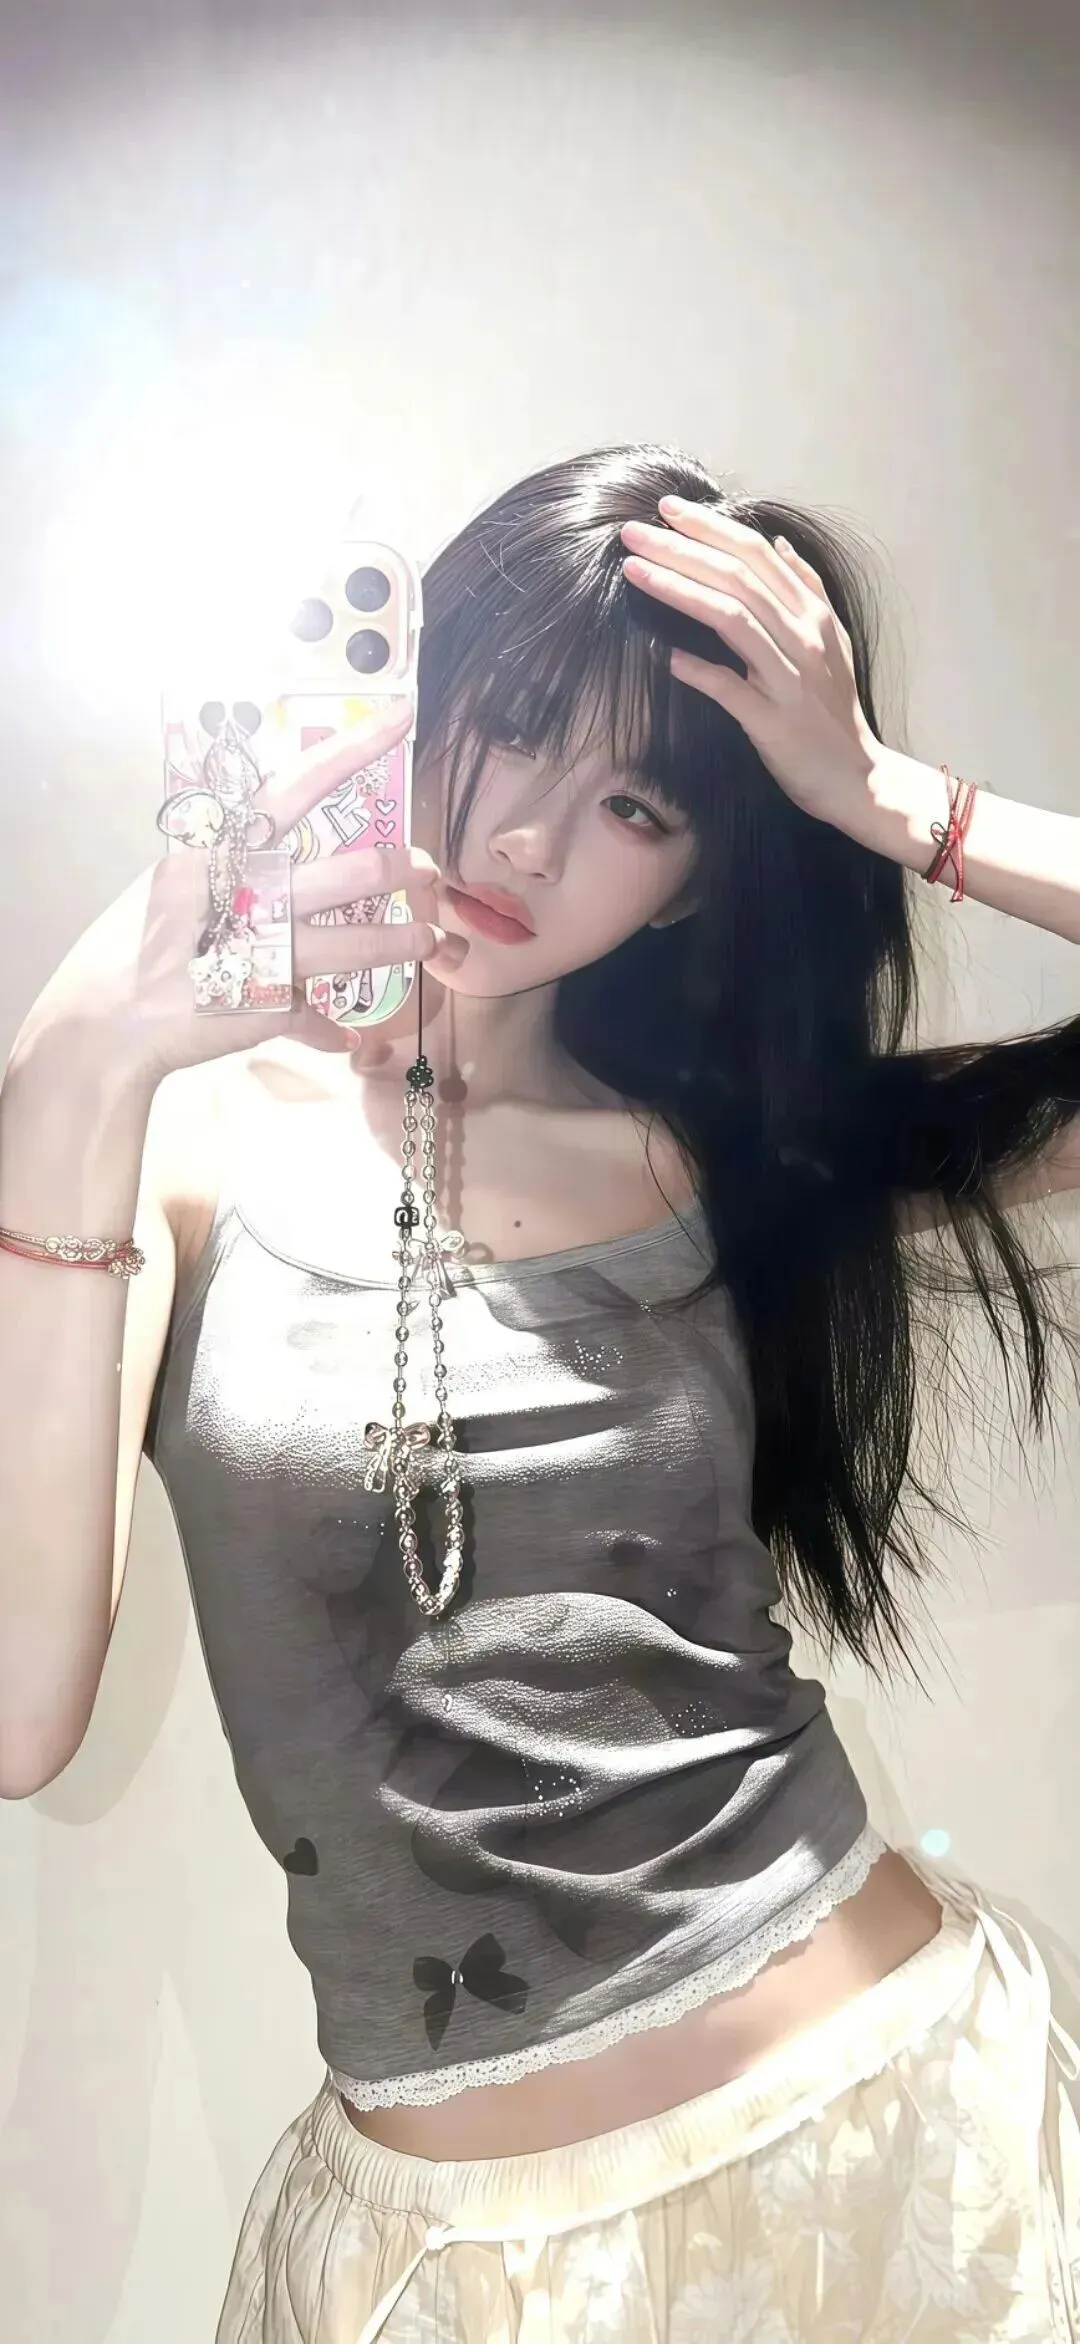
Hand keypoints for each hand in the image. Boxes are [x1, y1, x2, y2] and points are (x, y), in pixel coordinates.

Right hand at [17, 702, 468, 1089]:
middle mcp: (247, 893)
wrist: (102, 1021)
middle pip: (354, 871)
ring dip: (406, 940)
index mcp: (220, 849)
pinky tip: (344, 1036)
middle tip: (426, 871)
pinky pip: (316, 1015)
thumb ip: (230, 870)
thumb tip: (274, 859)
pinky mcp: (267, 1005)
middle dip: (404, 869)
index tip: (402, 716)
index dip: (353, 749)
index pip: (295, 786)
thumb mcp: (173, 885)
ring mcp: (261, 951)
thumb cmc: (132, 946)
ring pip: (359, 942)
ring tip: (429, 939)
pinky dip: (330, 1029)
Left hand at [620, 498, 882, 823]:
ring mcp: (789, 679)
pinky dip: (699, 671)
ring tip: (635, 570)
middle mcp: (803, 638)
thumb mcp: (833, 639)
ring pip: (732, 619)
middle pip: (737, 577)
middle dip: (682, 548)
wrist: (857, 777)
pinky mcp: (774, 722)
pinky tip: (667, 657)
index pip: (756, 555)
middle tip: (633, 531)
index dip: (711, 528)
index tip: (667, 510)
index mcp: (812, 614)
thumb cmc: (834, 710)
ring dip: (678, 590)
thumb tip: (777, 542)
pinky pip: (731, 690)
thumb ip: (808, 588)